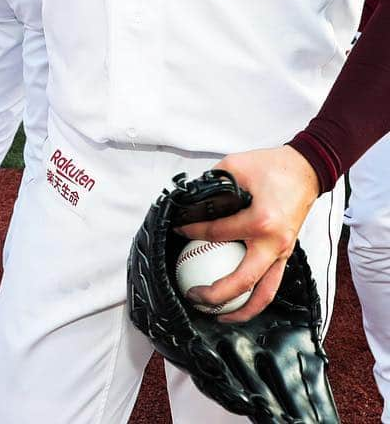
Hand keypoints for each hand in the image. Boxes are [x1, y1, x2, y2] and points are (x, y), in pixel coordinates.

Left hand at [177, 146, 319, 322]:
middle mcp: (273, 243)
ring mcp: (283, 253)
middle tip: (192, 296)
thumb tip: (187, 199)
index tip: (177, 229)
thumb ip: (210, 184)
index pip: (216, 233)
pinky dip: (254, 298)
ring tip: (217, 315)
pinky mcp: (286, 255)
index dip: (191, 231)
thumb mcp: (233, 166)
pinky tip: (236, 302)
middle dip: (216, 295)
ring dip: (241, 310)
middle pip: (243, 281)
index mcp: (260, 221)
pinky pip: (271, 284)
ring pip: (264, 294)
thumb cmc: (271, 167)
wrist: (305, 171)